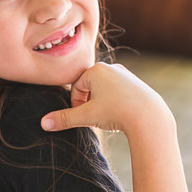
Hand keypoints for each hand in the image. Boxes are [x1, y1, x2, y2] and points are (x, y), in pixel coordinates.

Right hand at [41, 62, 170, 135]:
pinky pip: (120, 94)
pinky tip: (122, 116)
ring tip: (109, 118)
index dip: (75, 103)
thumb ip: (64, 118)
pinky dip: (117, 105)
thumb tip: (42, 124)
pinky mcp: (138, 84)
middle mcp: (112, 68)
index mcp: (96, 70)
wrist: (149, 117)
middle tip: (95, 119)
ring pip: (106, 91)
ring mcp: (126, 75)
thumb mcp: (86, 116)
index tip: (82, 117)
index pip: (76, 86)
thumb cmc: (116, 113)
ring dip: (103, 105)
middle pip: (91, 87)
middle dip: (89, 104)